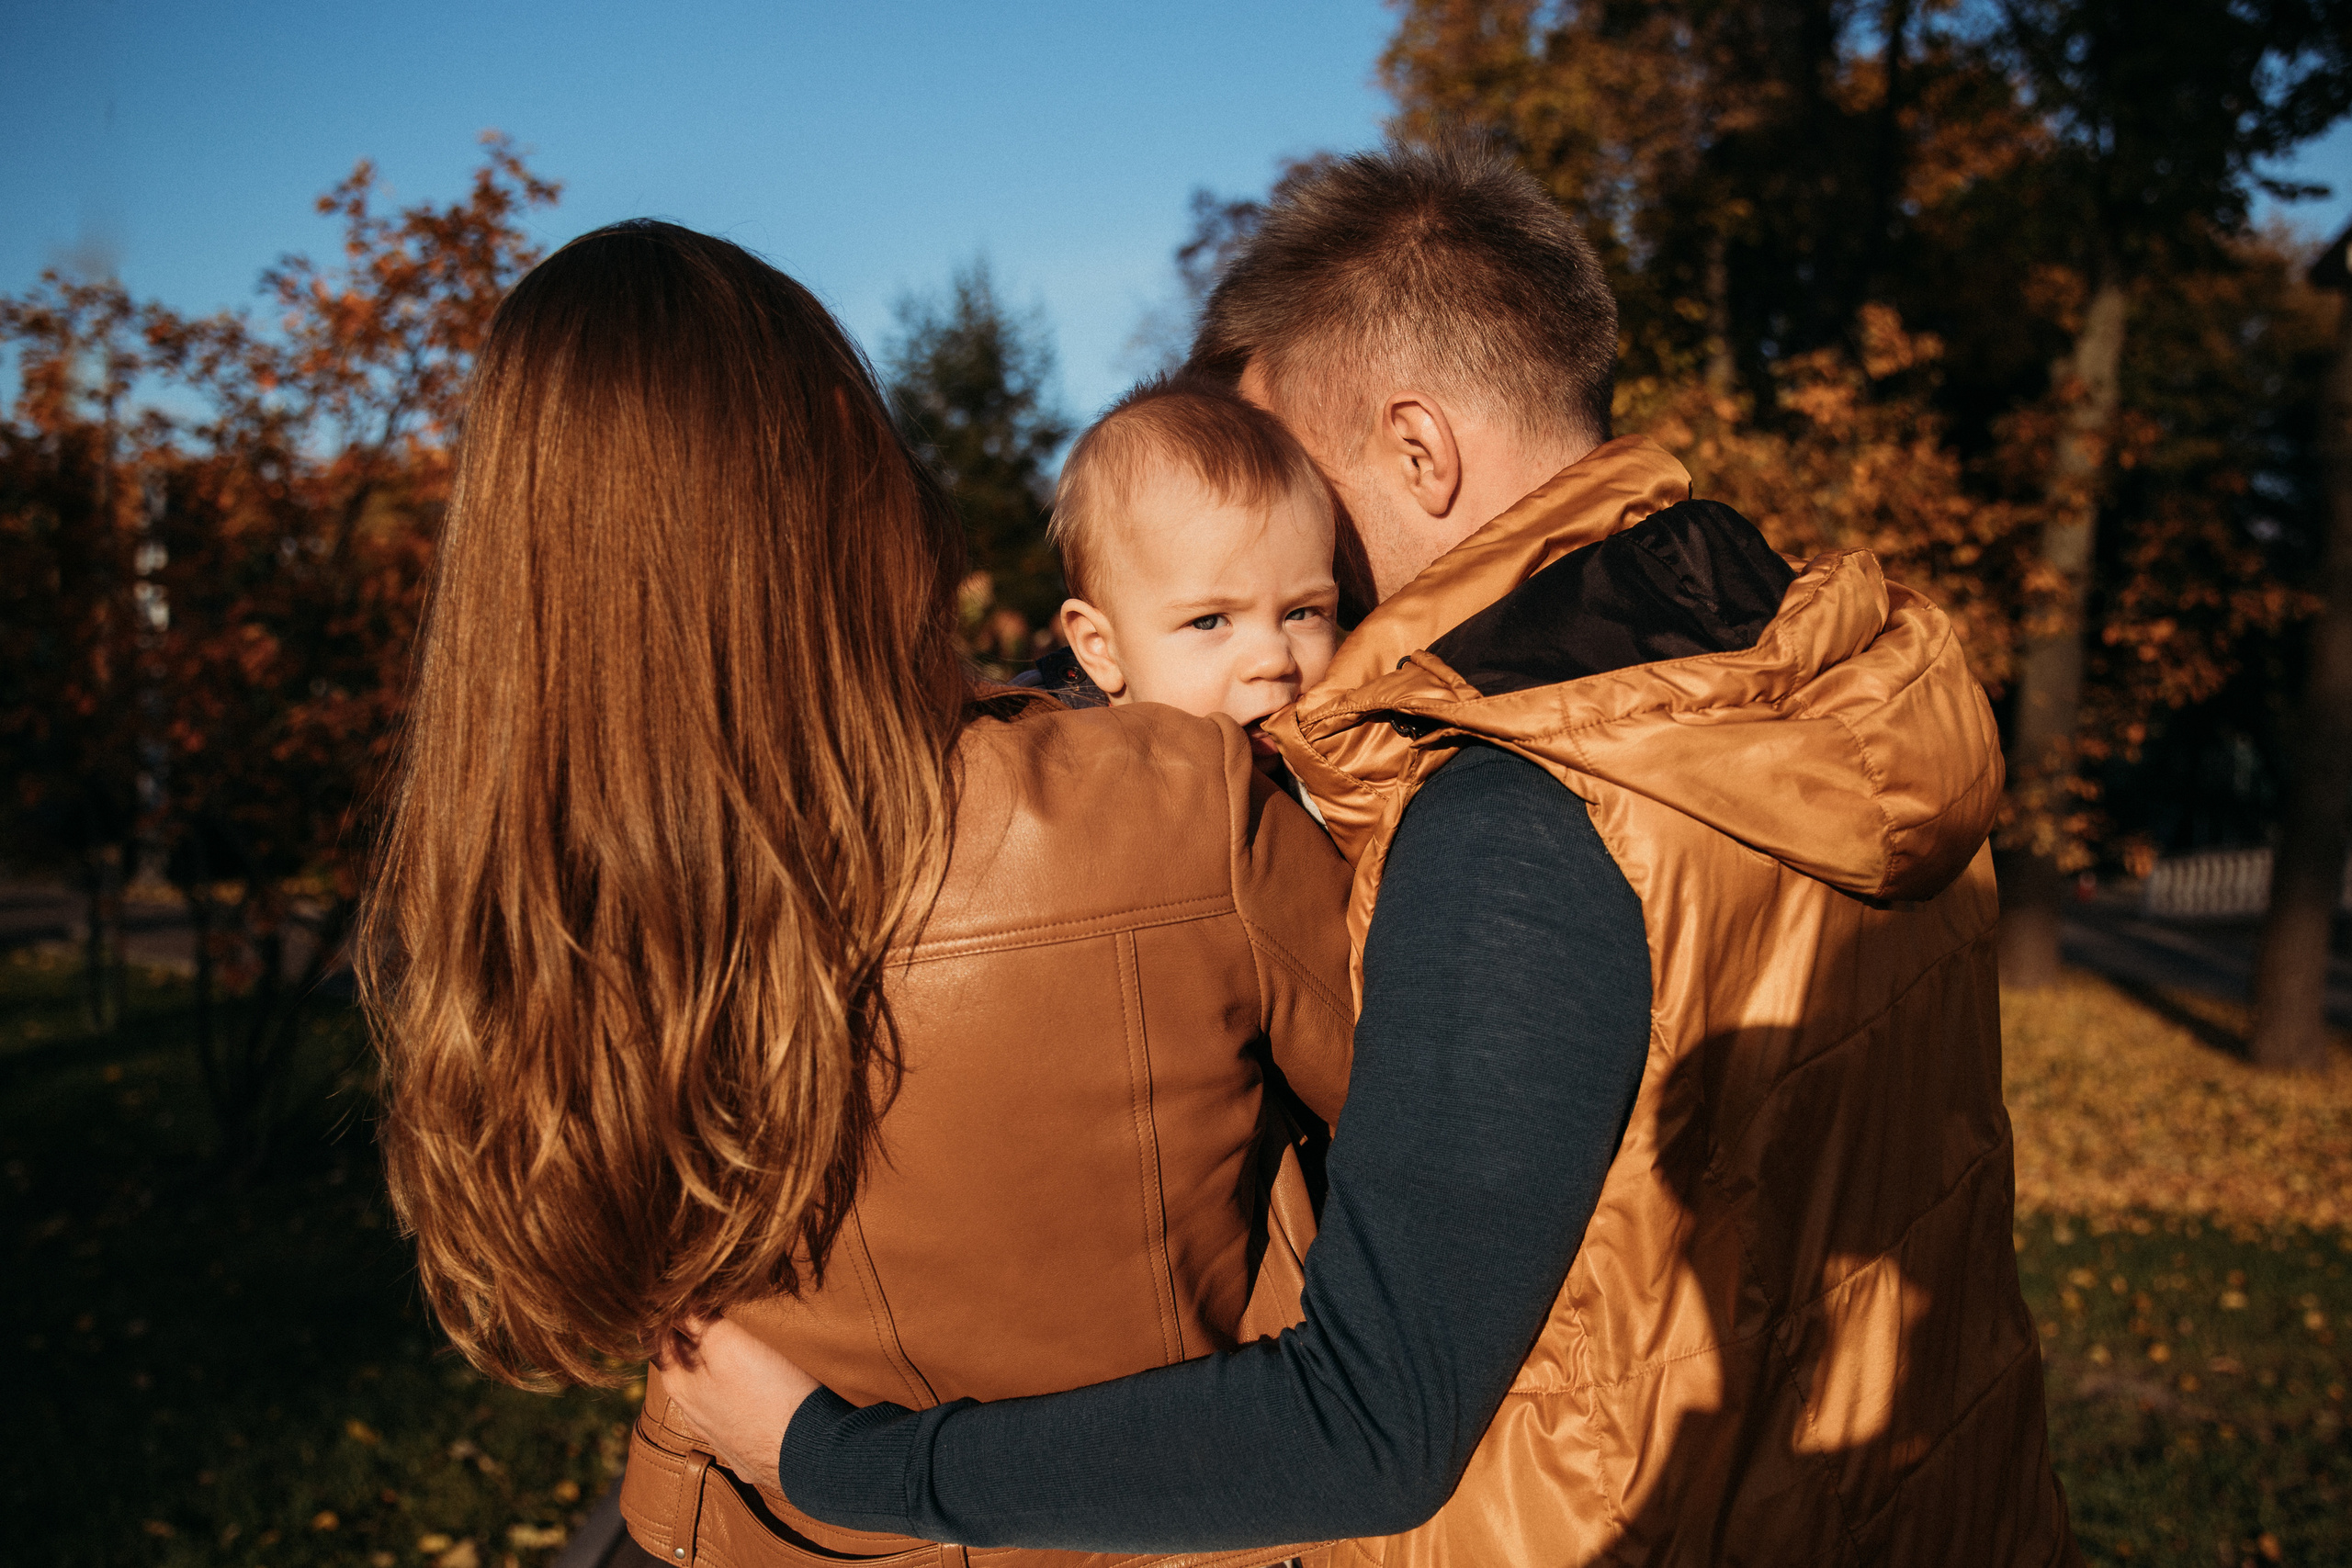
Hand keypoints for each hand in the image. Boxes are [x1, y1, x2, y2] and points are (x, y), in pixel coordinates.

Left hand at [654, 1317, 823, 1510]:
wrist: (811, 1454)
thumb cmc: (770, 1393)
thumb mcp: (729, 1344)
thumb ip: (696, 1321)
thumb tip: (673, 1301)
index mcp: (679, 1385)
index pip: (656, 1338)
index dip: (668, 1311)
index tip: (682, 1291)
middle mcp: (692, 1413)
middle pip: (683, 1364)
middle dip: (692, 1337)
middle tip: (711, 1307)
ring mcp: (719, 1436)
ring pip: (708, 1392)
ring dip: (716, 1368)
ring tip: (736, 1344)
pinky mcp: (746, 1450)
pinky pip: (734, 1415)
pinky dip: (738, 1397)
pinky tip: (756, 1387)